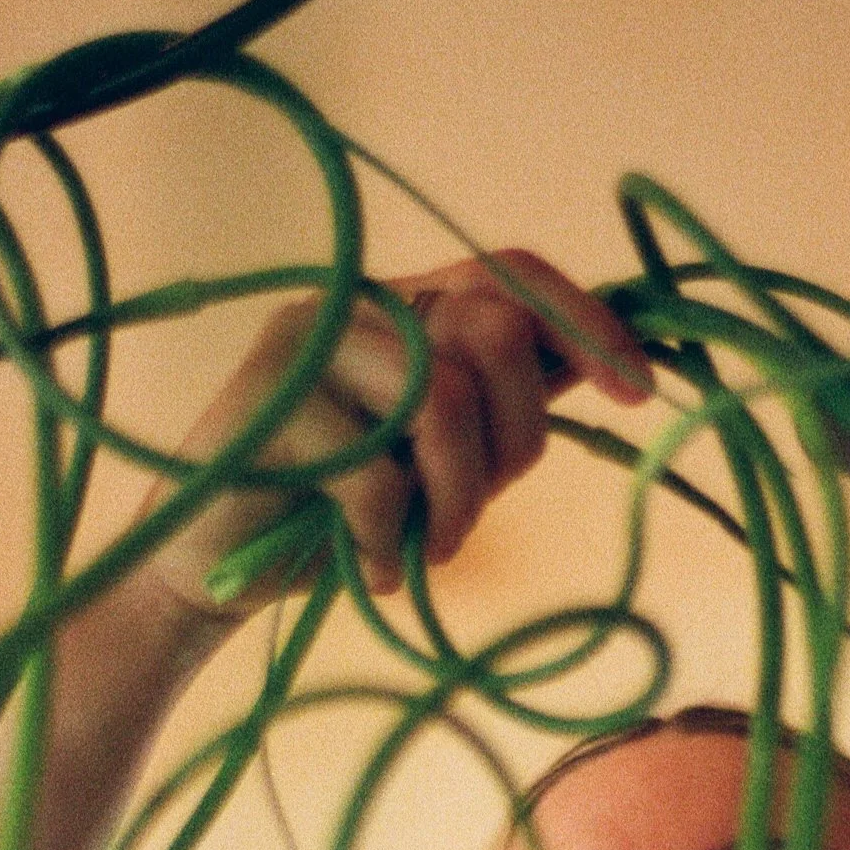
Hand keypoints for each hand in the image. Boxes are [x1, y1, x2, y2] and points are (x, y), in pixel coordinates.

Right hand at [147, 250, 653, 619]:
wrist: (209, 574)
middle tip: (463, 516)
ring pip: (445, 400)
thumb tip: (608, 363)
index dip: (587, 325)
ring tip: (421, 548)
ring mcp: (308, 343)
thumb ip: (501, 405)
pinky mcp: (270, 401)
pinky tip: (369, 565)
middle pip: (494, 337)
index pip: (511, 275)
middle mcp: (356, 303)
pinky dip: (388, 542)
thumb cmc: (331, 517)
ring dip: (453, 502)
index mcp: (401, 305)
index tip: (640, 392)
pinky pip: (381, 474)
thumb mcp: (438, 460)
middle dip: (509, 446)